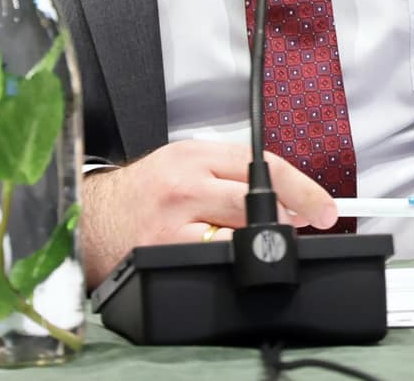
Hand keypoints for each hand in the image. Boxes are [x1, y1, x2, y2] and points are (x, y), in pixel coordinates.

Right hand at [80, 139, 338, 285]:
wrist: (88, 215)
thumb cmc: (142, 192)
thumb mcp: (185, 164)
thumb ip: (231, 175)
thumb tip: (289, 202)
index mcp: (196, 154)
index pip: (264, 164)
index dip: (303, 189)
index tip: (326, 209)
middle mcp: (186, 182)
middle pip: (258, 198)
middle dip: (288, 219)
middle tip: (301, 228)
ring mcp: (174, 219)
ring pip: (239, 230)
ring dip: (260, 240)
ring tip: (257, 243)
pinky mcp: (163, 250)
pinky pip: (211, 257)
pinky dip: (230, 259)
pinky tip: (230, 259)